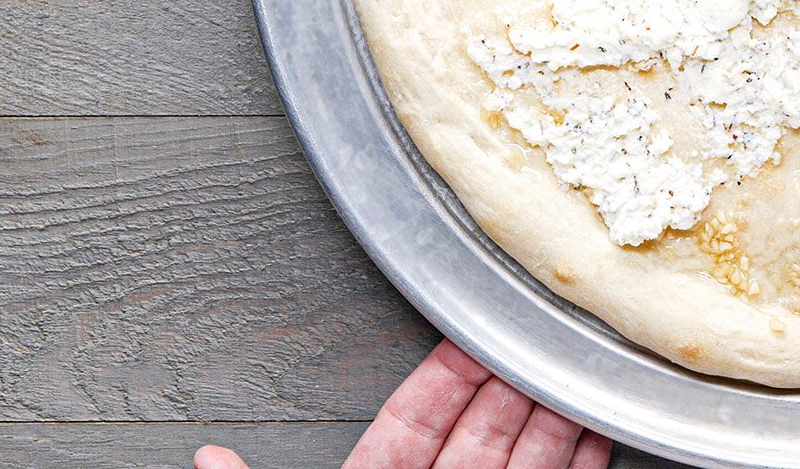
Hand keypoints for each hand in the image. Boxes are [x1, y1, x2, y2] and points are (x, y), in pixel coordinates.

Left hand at [194, 339, 610, 468]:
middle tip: (535, 344)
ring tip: (570, 378)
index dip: (441, 381)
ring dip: (548, 420)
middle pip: (474, 437)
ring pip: (517, 466)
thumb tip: (207, 462)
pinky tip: (592, 439)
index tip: (467, 343)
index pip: (407, 429)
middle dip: (507, 387)